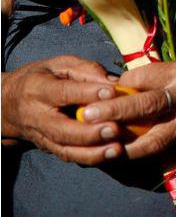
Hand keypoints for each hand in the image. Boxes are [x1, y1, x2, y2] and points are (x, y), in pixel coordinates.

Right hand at [2, 56, 122, 163]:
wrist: (9, 103)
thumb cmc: (43, 78)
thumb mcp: (60, 65)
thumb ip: (86, 70)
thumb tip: (115, 82)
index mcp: (39, 89)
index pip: (63, 93)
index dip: (87, 93)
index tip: (112, 92)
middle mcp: (38, 116)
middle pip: (62, 129)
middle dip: (89, 132)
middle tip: (115, 129)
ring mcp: (42, 136)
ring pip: (65, 149)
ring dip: (92, 153)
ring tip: (116, 149)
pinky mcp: (49, 148)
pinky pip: (68, 156)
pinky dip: (90, 159)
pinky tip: (110, 156)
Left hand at [78, 53, 175, 158]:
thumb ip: (169, 72)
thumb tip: (137, 81)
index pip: (142, 77)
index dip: (122, 83)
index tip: (110, 87)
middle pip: (142, 107)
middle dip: (111, 112)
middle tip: (87, 114)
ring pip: (152, 140)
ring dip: (126, 146)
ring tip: (106, 148)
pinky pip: (171, 151)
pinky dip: (153, 154)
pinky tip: (138, 154)